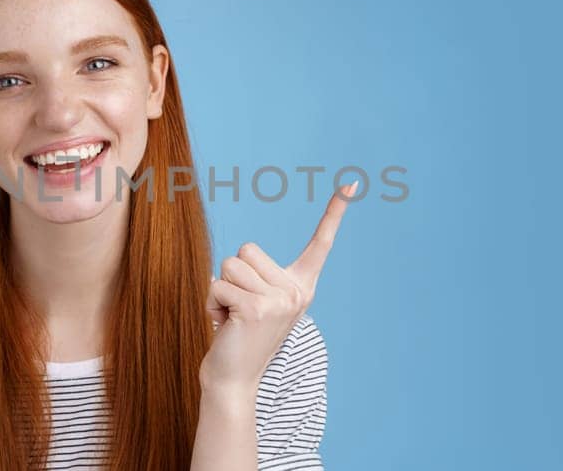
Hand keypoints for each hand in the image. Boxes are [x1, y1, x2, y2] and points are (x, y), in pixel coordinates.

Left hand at [199, 181, 357, 391]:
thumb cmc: (239, 336)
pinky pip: (218, 285)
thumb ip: (256, 278)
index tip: (351, 184)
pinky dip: (211, 303)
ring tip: (231, 316)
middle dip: (232, 276)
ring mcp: (280, 300)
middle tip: (239, 307)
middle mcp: (297, 291)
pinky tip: (224, 325)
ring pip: (230, 266)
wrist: (233, 379)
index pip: (321, 243)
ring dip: (220, 290)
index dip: (335, 212)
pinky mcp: (257, 309)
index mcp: (301, 286)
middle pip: (247, 250)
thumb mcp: (256, 301)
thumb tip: (234, 263)